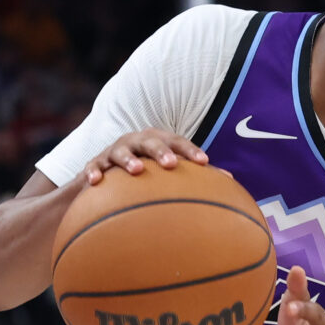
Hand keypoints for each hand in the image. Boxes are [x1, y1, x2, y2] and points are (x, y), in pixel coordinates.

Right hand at [82, 130, 206, 185]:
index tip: (204, 163)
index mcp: (156, 141)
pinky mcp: (95, 164)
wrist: (106, 174)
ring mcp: (113, 152)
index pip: (177, 142)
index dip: (190, 151)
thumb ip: (194, 174)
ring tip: (137, 170)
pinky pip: (92, 168)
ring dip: (128, 160)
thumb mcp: (167, 170)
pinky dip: (93, 173)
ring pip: (121, 152)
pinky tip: (96, 182)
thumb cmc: (146, 170)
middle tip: (172, 164)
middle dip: (161, 151)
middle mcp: (136, 142)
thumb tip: (231, 181)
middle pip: (150, 142)